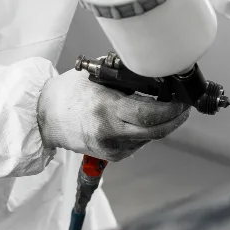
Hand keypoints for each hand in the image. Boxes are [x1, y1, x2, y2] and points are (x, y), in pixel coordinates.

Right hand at [37, 69, 190, 160]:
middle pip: (156, 131)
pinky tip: (142, 119)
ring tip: (165, 108)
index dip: (173, 110)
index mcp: (106, 110)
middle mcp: (109, 132)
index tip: (183, 101)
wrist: (45, 117)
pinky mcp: (111, 155)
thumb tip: (157, 74)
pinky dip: (145, 131)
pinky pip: (138, 142)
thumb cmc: (69, 93)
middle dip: (175, 119)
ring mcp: (111, 147)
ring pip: (149, 137)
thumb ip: (126, 77)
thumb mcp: (97, 77)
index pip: (150, 115)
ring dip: (161, 124)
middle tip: (184, 107)